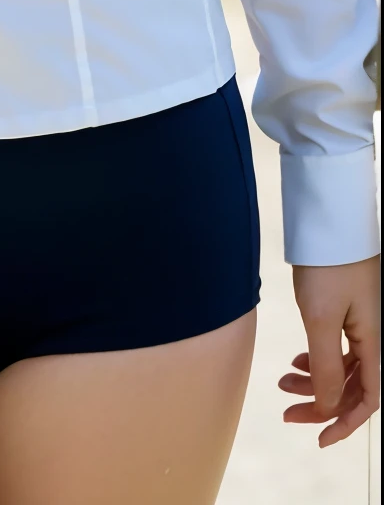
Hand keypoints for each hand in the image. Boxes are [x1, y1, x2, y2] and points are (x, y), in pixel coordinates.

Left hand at [281, 258, 380, 444]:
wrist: (330, 219)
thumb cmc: (328, 265)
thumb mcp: (320, 318)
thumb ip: (325, 366)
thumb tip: (326, 407)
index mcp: (374, 343)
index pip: (368, 398)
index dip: (345, 423)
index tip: (319, 438)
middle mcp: (372, 337)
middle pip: (352, 386)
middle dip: (321, 404)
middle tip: (286, 412)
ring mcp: (360, 322)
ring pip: (342, 366)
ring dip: (315, 381)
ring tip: (283, 383)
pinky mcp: (347, 309)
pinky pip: (337, 347)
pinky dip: (317, 359)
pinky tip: (298, 361)